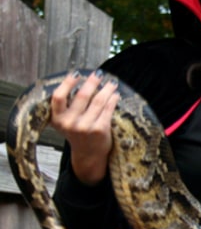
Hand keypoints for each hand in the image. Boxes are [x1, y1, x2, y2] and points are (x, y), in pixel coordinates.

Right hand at [49, 70, 119, 185]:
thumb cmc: (77, 134)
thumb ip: (68, 106)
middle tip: (98, 75)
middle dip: (92, 82)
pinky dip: (112, 99)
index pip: (58, 97)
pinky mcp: (100, 129)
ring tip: (111, 83)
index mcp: (57, 119)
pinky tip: (115, 95)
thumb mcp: (65, 121)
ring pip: (98, 101)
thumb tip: (81, 81)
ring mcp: (85, 126)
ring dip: (107, 89)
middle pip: (82, 96)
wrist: (88, 154)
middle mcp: (69, 123)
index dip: (67, 83)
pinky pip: (108, 109)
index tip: (76, 74)